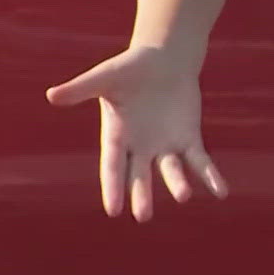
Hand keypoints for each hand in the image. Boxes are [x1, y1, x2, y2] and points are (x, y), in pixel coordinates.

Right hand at [46, 45, 227, 221]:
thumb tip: (51, 96)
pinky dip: (210, 176)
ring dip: (177, 183)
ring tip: (183, 196)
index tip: (113, 210)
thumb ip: (81, 89)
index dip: (113, 187)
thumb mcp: (105, 77)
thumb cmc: (130, 68)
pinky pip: (199, 161)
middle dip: (142, 194)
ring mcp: (165, 146)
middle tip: (143, 215)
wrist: (164, 59)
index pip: (113, 167)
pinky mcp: (188, 138)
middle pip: (140, 177)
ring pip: (171, 170)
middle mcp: (140, 147)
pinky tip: (221, 191)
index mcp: (116, 136)